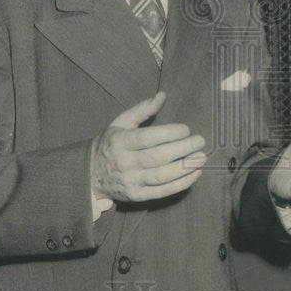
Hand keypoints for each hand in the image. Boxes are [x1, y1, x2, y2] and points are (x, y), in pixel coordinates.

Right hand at [90, 90, 206, 202]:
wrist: (90, 174)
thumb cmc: (111, 143)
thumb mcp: (121, 122)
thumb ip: (143, 109)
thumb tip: (163, 95)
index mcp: (121, 141)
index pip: (148, 138)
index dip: (170, 133)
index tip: (186, 129)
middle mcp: (125, 162)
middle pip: (158, 157)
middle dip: (183, 149)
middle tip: (200, 141)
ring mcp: (131, 181)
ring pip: (162, 176)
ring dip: (185, 167)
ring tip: (201, 157)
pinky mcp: (137, 196)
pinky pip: (162, 192)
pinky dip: (181, 184)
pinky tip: (195, 174)